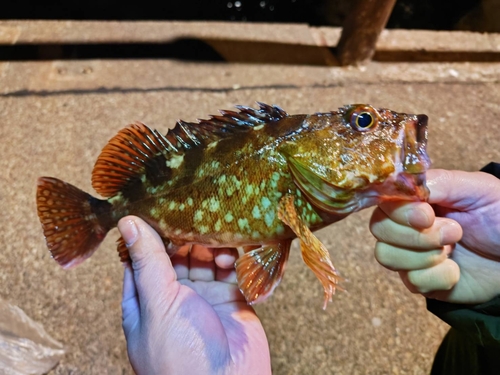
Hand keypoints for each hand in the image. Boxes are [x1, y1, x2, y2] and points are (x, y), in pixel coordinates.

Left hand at [118, 216, 270, 374]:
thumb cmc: (181, 355)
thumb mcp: (158, 304)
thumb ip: (148, 261)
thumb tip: (127, 221)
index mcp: (145, 297)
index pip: (144, 254)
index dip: (152, 230)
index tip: (163, 204)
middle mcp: (173, 294)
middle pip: (179, 251)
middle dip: (188, 235)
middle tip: (198, 216)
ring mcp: (204, 296)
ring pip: (207, 257)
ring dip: (213, 247)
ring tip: (218, 245)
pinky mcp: (231, 298)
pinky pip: (231, 270)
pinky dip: (233, 261)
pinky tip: (232, 261)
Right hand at [370, 169, 499, 303]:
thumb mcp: (478, 189)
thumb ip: (441, 181)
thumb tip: (406, 184)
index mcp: (416, 199)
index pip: (384, 201)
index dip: (400, 211)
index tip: (428, 216)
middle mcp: (405, 225)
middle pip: (379, 229)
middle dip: (416, 235)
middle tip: (454, 233)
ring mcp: (409, 254)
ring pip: (386, 256)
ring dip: (424, 256)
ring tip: (453, 251)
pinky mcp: (420, 281)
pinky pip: (412, 282)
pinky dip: (439, 277)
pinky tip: (457, 270)